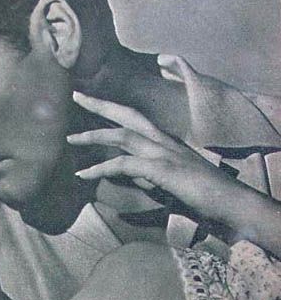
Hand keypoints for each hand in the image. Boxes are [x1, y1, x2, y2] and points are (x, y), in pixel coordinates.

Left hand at [68, 91, 239, 223]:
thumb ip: (147, 181)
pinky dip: (101, 168)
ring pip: (122, 136)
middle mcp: (163, 141)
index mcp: (166, 142)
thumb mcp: (168, 186)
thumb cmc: (202, 197)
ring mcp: (163, 153)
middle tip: (76, 96)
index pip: (136, 120)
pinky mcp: (162, 169)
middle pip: (127, 115)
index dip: (114, 110)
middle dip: (100, 105)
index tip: (93, 103)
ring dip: (93, 135)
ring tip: (69, 140)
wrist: (230, 202)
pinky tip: (84, 174)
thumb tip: (128, 185)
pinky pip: (124, 164)